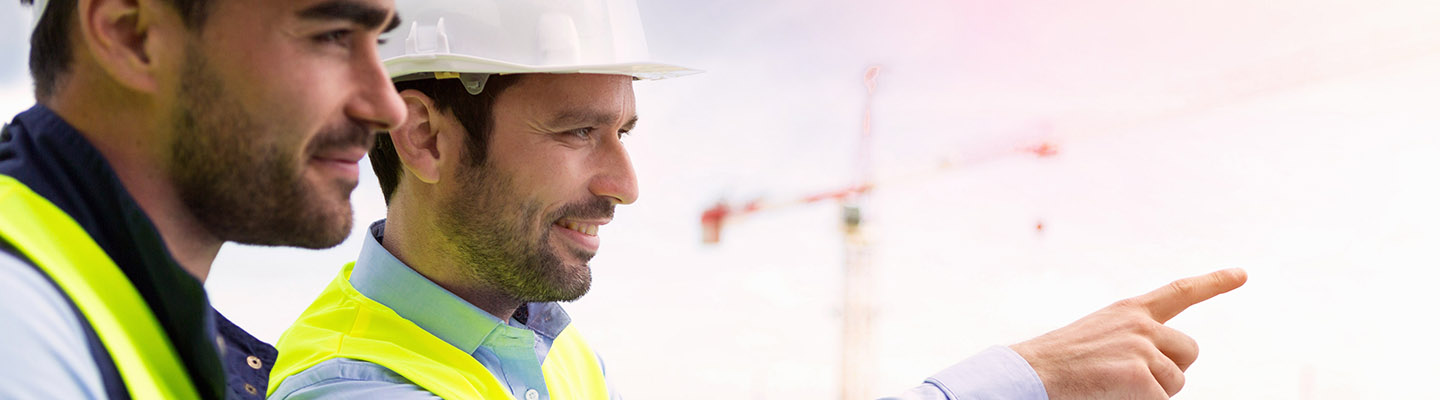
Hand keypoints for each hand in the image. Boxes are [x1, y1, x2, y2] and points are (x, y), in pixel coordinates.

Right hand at [1009, 268, 1246, 398]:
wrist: (1032, 373)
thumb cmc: (1059, 363)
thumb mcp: (1098, 337)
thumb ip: (1133, 339)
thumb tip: (1166, 367)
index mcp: (1128, 310)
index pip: (1179, 292)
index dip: (1213, 282)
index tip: (1242, 273)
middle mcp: (1141, 324)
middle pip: (1188, 351)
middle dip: (1171, 370)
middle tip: (1132, 379)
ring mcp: (1142, 349)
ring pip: (1176, 382)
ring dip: (1153, 392)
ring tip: (1112, 387)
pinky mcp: (1141, 378)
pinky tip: (1112, 394)